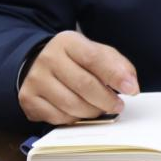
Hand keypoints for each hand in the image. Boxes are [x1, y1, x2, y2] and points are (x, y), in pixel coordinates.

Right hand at [19, 31, 139, 124]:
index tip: (131, 89)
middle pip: (84, 85)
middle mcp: (48, 58)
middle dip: (106, 100)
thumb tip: (131, 85)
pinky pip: (58, 118)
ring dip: (92, 112)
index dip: (115, 76)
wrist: (36, 64)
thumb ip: (116, 65)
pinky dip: (74, 119)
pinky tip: (80, 112)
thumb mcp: (95, 52)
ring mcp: (36, 80)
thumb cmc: (73, 61)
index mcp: (67, 42)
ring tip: (100, 108)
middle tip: (117, 105)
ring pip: (71, 105)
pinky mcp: (29, 99)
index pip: (94, 58)